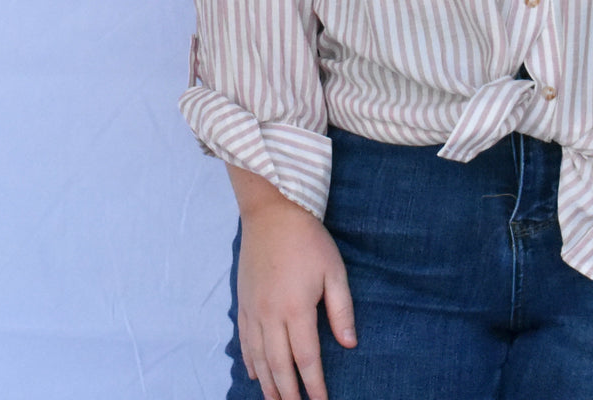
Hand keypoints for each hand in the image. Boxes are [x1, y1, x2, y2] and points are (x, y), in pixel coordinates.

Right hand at [228, 166, 355, 399]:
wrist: (272, 211)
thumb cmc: (309, 239)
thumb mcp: (334, 270)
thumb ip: (341, 310)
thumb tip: (349, 344)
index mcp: (297, 309)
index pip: (306, 359)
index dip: (314, 385)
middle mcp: (271, 315)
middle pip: (279, 366)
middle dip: (288, 393)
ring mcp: (253, 310)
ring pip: (258, 358)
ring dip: (268, 384)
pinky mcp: (243, 302)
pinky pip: (244, 341)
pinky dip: (250, 361)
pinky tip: (254, 374)